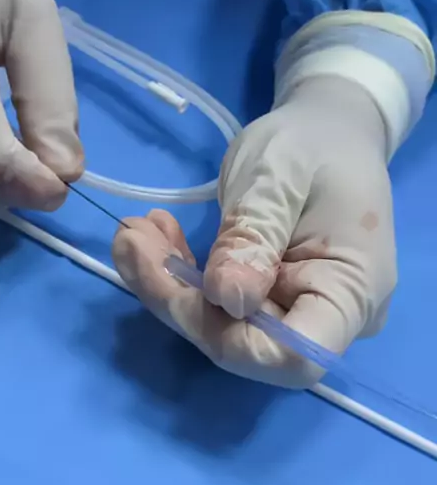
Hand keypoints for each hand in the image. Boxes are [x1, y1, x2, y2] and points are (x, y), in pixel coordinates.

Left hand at [112, 77, 396, 388]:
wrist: (327, 130)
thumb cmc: (312, 143)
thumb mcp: (277, 176)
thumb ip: (253, 236)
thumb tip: (224, 300)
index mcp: (353, 291)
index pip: (296, 354)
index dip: (232, 338)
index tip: (182, 281)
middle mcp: (333, 319)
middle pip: (250, 344)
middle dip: (181, 301)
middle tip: (130, 240)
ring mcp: (300, 312)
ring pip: (224, 327)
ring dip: (169, 285)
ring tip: (135, 233)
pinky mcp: (272, 299)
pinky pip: (221, 306)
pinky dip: (182, 277)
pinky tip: (154, 239)